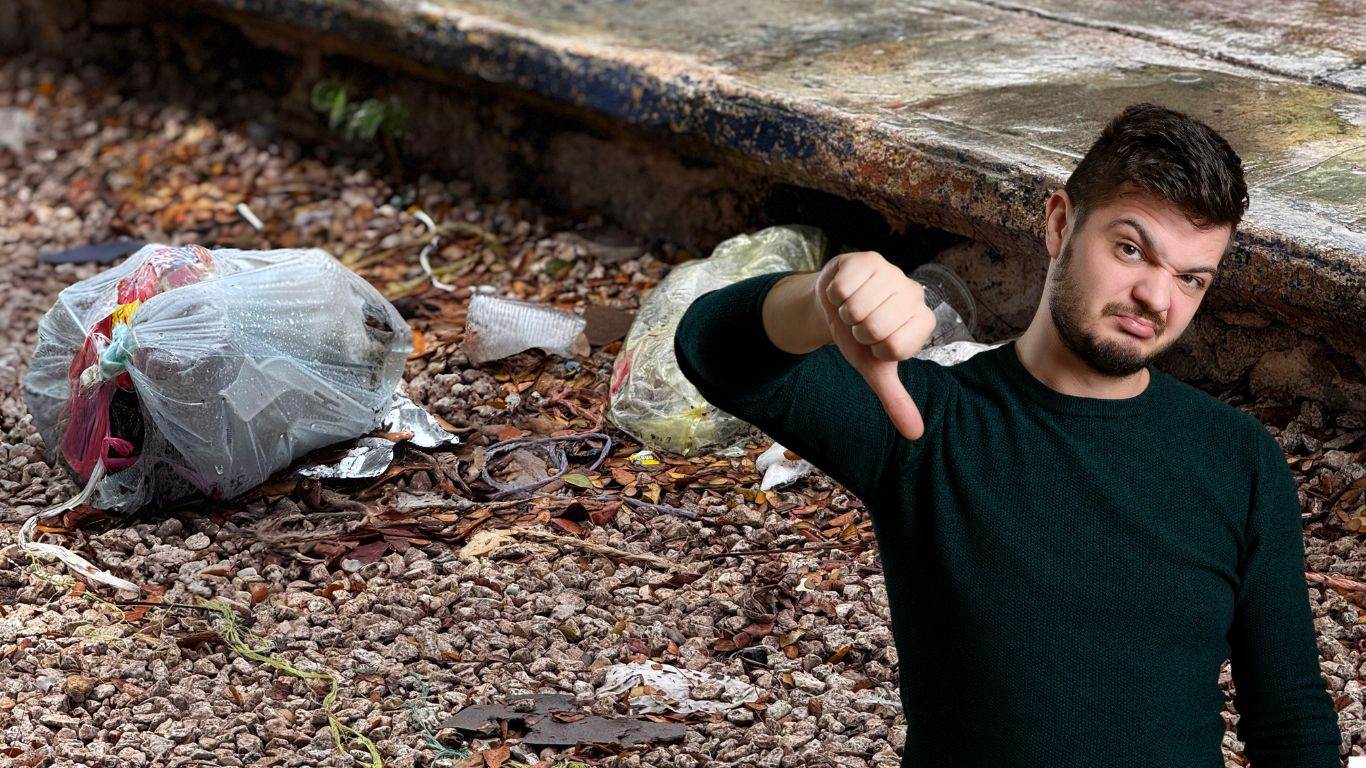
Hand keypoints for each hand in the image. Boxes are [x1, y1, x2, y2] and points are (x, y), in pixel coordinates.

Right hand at [814, 251, 936, 439]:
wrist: (835, 305)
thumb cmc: (860, 337)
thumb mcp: (875, 369)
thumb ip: (896, 400)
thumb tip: (915, 435)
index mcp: (923, 321)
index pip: (895, 347)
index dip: (876, 349)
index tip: (876, 343)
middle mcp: (913, 293)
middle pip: (875, 327)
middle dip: (858, 332)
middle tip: (861, 324)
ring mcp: (892, 272)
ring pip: (856, 307)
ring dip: (845, 314)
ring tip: (852, 309)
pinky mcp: (867, 259)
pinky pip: (842, 289)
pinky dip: (834, 296)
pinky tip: (843, 292)